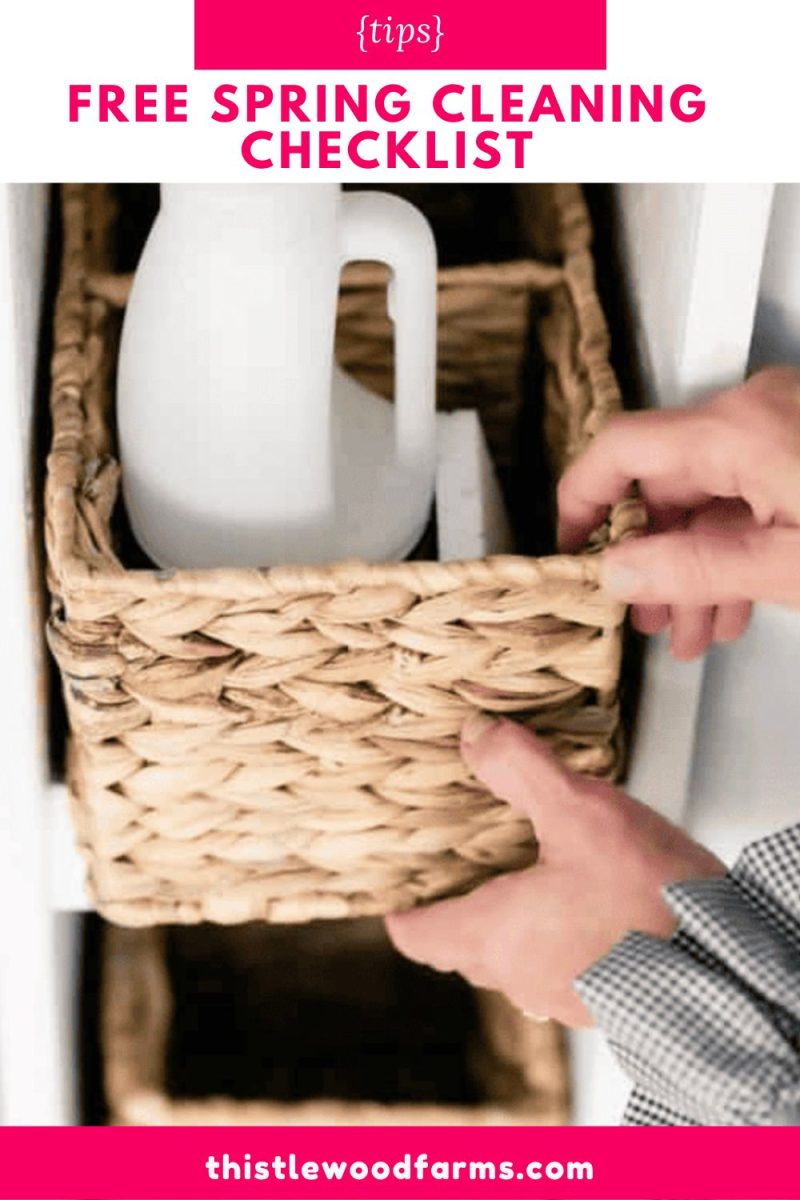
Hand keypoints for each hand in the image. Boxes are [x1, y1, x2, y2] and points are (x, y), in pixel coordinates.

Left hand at [386, 716, 723, 1026]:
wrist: (726, 963)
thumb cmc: (649, 897)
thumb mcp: (579, 811)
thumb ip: (520, 769)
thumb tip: (475, 736)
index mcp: (495, 935)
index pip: (421, 937)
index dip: (404, 913)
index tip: (397, 891)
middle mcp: (521, 976)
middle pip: (464, 949)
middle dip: (457, 909)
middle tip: (459, 865)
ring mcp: (565, 996)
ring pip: (514, 960)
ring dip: (510, 925)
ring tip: (522, 876)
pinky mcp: (607, 998)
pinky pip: (558, 968)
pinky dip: (554, 938)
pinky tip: (582, 903)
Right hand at [557, 366, 799, 658]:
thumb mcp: (789, 567)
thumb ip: (696, 568)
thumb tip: (618, 572)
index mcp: (738, 429)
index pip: (621, 449)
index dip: (582, 501)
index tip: (570, 549)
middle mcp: (754, 412)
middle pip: (667, 483)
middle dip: (655, 560)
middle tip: (649, 619)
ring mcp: (783, 424)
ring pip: (710, 496)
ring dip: (697, 565)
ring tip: (698, 630)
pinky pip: (749, 490)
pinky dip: (737, 542)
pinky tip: (738, 598)